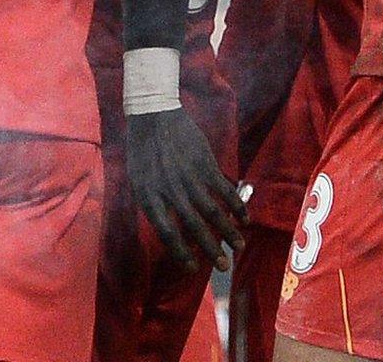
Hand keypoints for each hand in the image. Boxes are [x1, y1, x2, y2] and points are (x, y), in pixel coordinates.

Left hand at [126, 109, 245, 271]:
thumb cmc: (143, 150)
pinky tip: (245, 219)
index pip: (166, 232)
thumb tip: (167, 230)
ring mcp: (189, 177)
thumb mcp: (137, 179)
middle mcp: (170, 191)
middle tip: (224, 268)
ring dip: (228, 231)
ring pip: (213, 211)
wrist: (154, 114)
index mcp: (149, 196)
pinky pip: (224, 191)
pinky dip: (236, 206)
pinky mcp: (205, 164)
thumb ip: (152, 203)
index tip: (192, 268)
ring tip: (239, 247)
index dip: (180, 252)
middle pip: (194, 226)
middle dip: (211, 249)